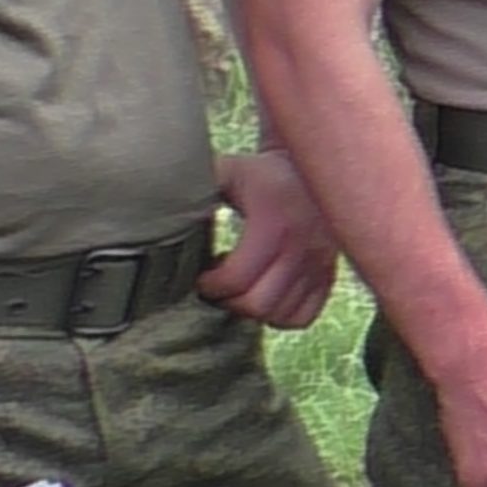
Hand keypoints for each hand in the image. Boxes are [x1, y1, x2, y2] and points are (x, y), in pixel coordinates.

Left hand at [199, 149, 342, 328]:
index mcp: (273, 224)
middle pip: (259, 305)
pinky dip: (280, 316)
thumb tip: (158, 208)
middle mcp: (302, 248)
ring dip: (253, 310)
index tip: (201, 277)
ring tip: (241, 289)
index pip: (237, 279)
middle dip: (229, 303)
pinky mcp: (328, 274)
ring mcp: (319, 264)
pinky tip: (266, 295)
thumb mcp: (228, 172)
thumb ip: (195, 190)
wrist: (313, 170)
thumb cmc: (262, 174)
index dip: (211, 287)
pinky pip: (303, 316)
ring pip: (281, 315)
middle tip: (217, 288)